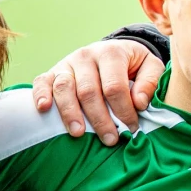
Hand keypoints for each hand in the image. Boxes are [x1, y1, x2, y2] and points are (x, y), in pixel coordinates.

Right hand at [32, 40, 164, 145]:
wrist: (114, 50)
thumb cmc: (133, 64)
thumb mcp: (151, 66)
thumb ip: (150, 82)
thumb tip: (139, 103)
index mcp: (111, 53)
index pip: (115, 87)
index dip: (123, 110)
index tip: (131, 128)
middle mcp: (86, 56)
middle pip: (89, 91)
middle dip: (100, 119)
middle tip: (110, 140)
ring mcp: (67, 63)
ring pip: (64, 88)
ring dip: (70, 113)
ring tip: (79, 133)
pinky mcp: (53, 71)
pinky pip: (42, 81)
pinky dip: (40, 94)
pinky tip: (44, 109)